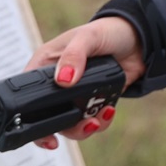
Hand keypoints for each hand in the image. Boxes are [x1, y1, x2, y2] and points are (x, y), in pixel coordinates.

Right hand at [23, 17, 144, 147]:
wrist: (138, 41)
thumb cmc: (106, 31)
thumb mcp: (88, 37)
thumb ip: (74, 56)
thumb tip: (62, 81)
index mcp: (45, 65)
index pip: (27, 94)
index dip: (28, 117)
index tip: (44, 133)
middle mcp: (56, 84)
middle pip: (47, 117)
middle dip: (64, 128)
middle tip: (82, 126)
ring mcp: (73, 96)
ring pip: (69, 124)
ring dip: (84, 128)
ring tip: (97, 120)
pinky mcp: (92, 103)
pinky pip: (91, 121)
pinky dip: (100, 122)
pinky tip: (109, 109)